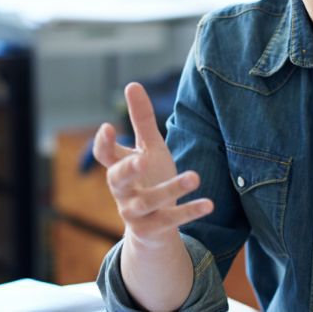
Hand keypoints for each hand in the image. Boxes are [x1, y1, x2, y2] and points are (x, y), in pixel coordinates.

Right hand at [92, 82, 212, 246]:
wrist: (152, 227)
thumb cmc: (149, 178)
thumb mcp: (148, 148)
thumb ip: (142, 120)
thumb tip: (132, 84)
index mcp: (118, 168)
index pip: (104, 155)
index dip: (103, 143)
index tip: (108, 127)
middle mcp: (122, 191)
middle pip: (118, 179)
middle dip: (129, 169)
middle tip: (143, 160)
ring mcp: (134, 212)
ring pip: (149, 201)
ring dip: (172, 189)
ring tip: (195, 176)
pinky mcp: (152, 229)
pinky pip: (170, 221)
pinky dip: (189, 212)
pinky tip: (208, 204)